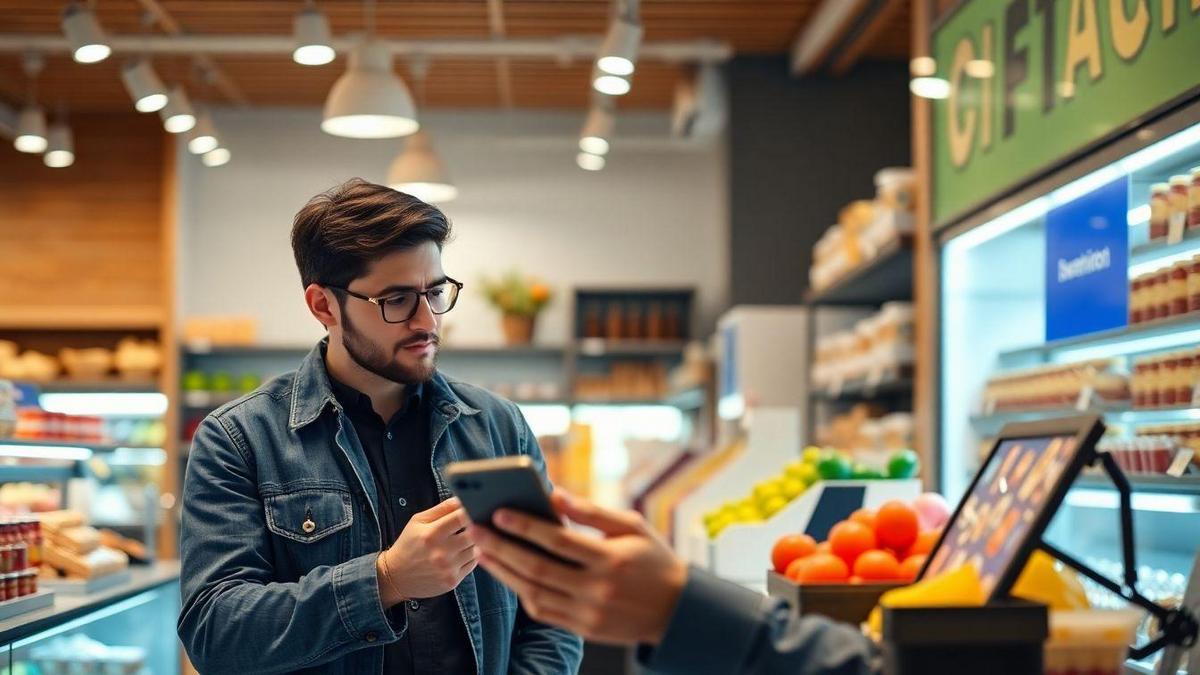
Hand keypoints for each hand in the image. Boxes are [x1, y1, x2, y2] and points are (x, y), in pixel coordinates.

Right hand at [376, 498, 475, 606]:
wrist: (396, 576)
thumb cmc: (408, 544)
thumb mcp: (418, 521)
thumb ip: (442, 508)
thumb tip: (462, 499)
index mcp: (432, 534)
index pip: (462, 517)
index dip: (470, 511)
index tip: (471, 509)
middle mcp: (441, 552)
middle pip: (474, 534)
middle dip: (474, 527)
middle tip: (471, 524)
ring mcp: (448, 568)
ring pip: (477, 549)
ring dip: (475, 542)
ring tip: (465, 538)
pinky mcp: (452, 581)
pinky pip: (473, 563)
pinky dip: (472, 556)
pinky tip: (461, 552)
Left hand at [468, 491, 687, 645]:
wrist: (677, 610)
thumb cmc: (654, 559)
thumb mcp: (632, 526)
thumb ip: (592, 511)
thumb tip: (553, 493)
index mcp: (610, 559)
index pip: (558, 541)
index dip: (525, 527)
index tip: (498, 512)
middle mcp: (597, 589)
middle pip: (538, 568)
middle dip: (501, 548)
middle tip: (475, 529)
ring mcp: (589, 613)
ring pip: (534, 593)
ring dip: (503, 572)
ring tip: (482, 551)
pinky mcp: (584, 629)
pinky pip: (543, 612)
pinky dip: (521, 592)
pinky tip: (507, 573)